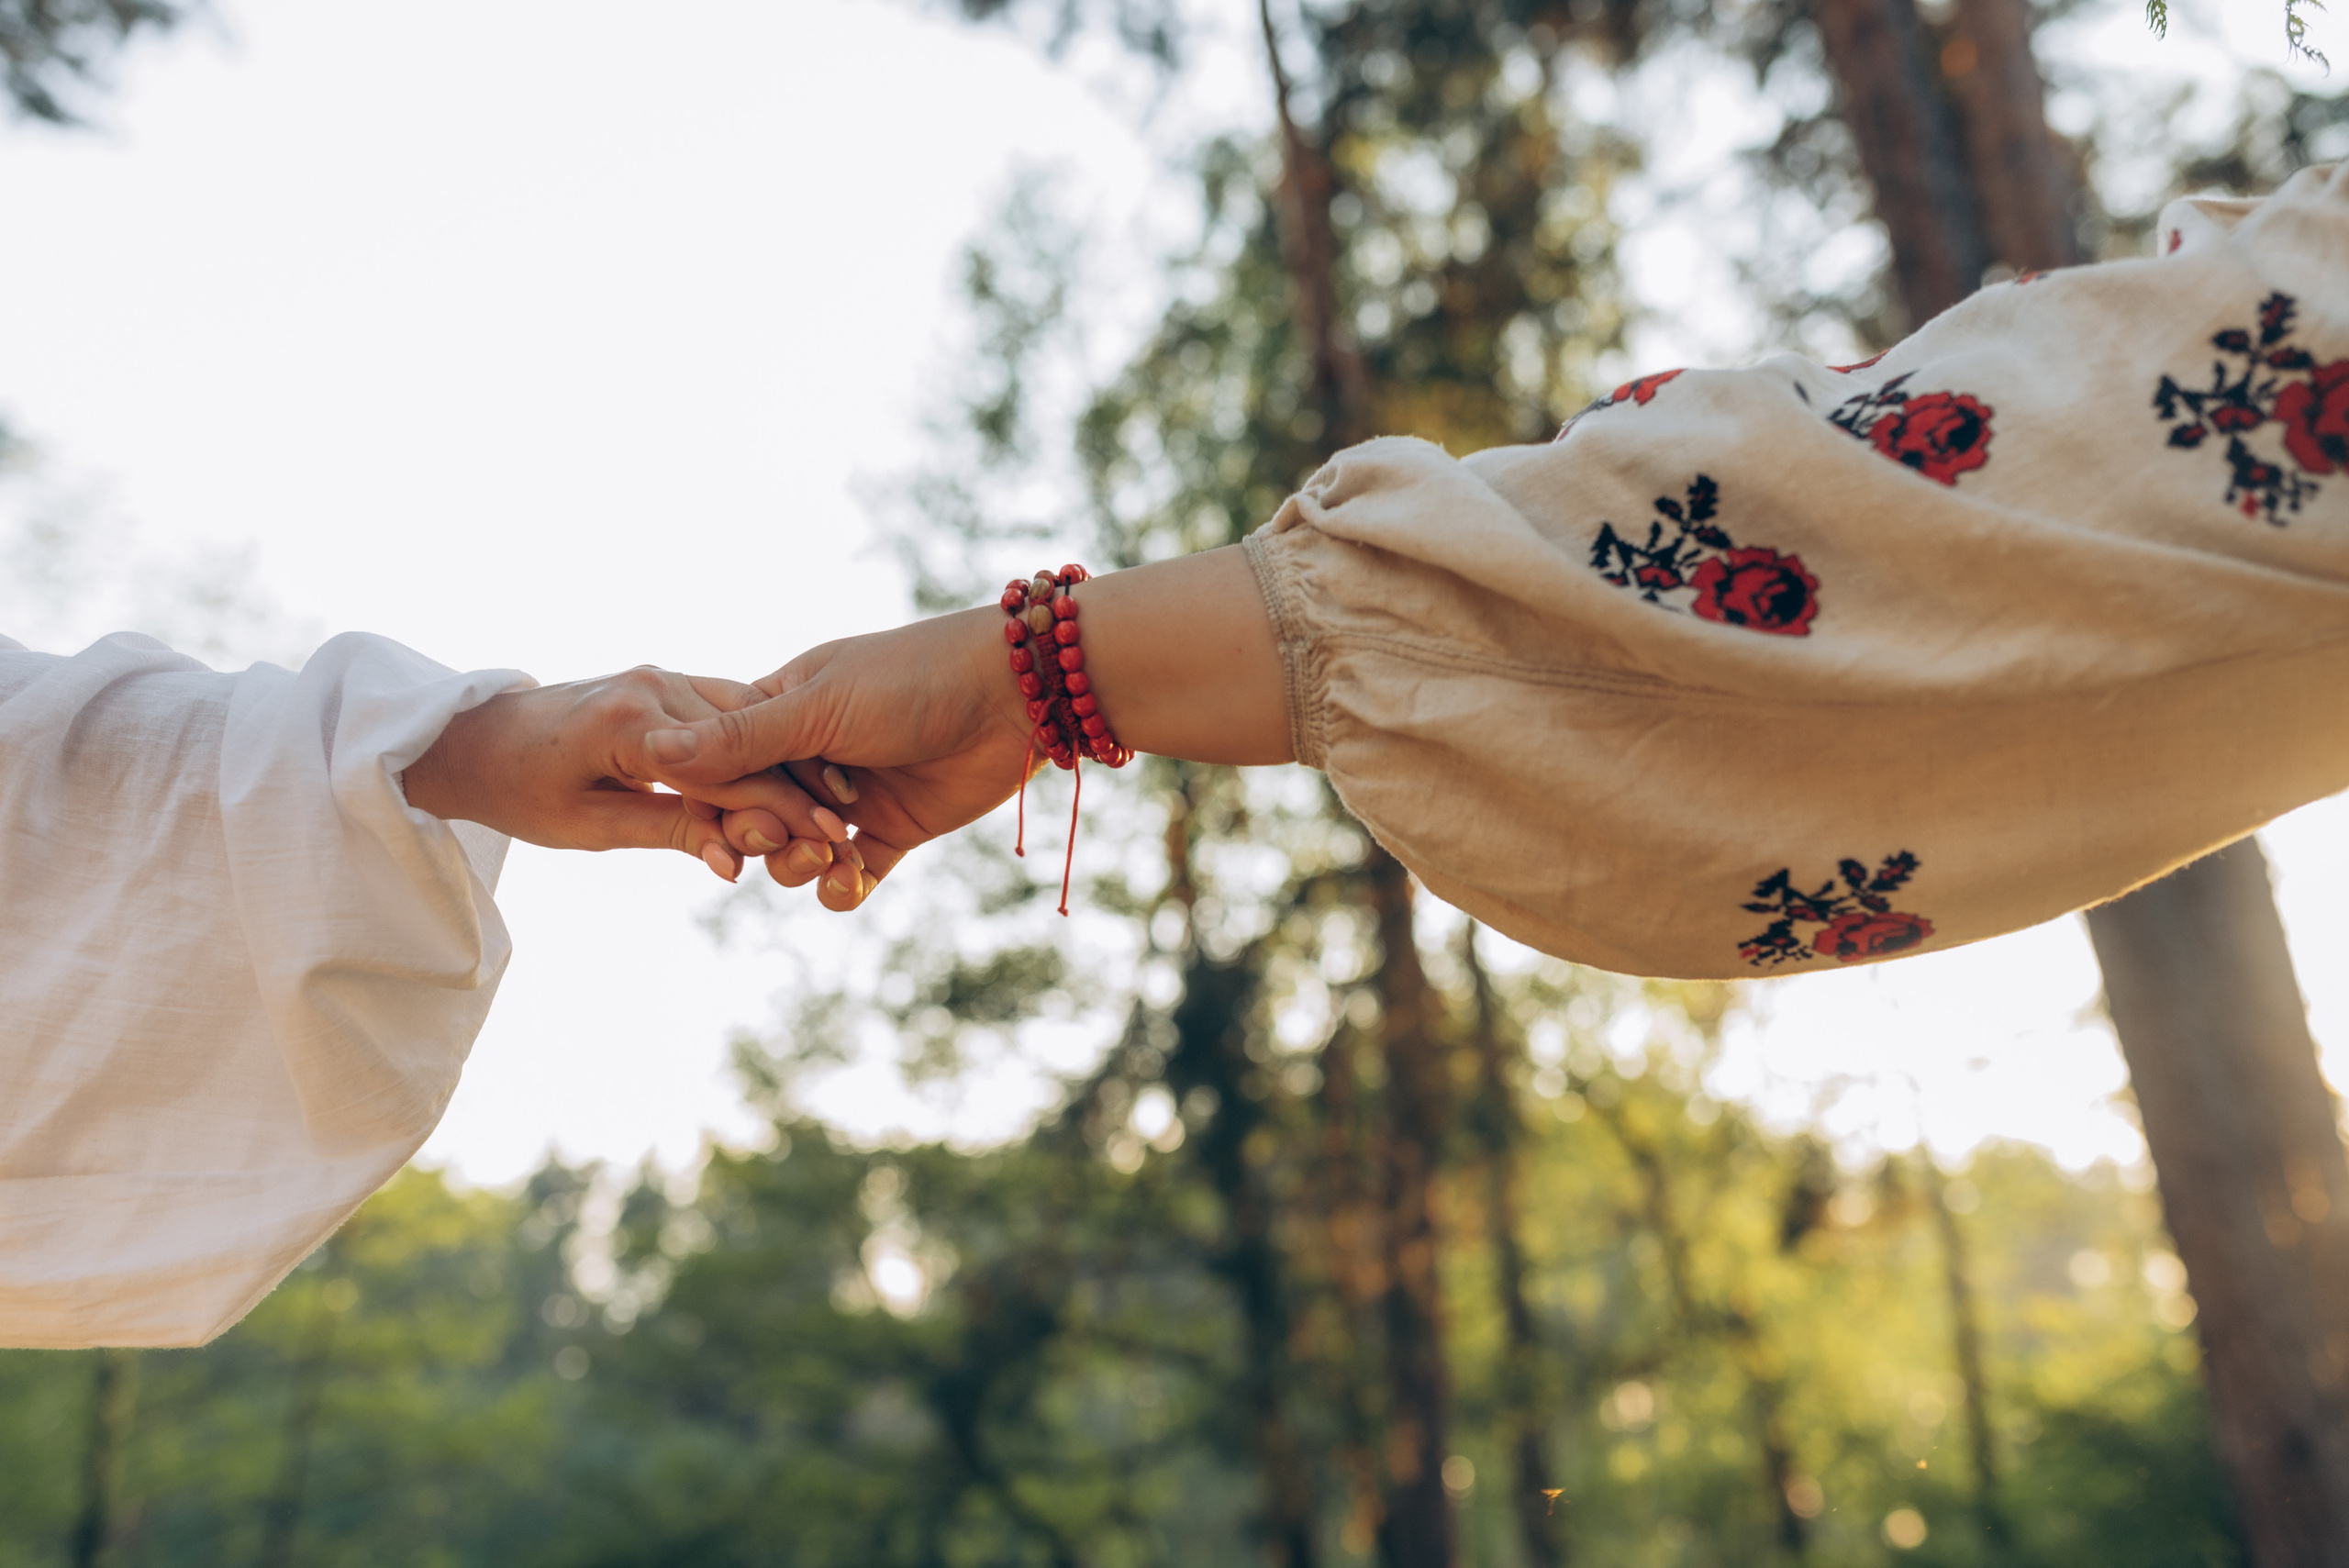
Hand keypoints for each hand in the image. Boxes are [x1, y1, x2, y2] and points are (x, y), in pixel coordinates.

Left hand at [402, 667, 853, 880]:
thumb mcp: (591, 826)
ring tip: (830, 807)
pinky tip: (794, 774)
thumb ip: (671, 831)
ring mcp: (662, 677)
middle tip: (843, 832)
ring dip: (790, 763)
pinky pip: (731, 709)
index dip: (783, 812)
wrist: (475, 738)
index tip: (830, 842)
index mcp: (630, 724)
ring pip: (751, 719)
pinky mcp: (666, 682)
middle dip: (800, 788)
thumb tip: (737, 862)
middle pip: (752, 740)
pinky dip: (764, 743)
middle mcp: (654, 686)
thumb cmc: (521, 791)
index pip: (727, 774)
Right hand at [639, 608, 1035, 909]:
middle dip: (762, 838)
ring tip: (830, 856)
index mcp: (780, 711)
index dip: (714, 802)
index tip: (716, 825)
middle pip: (754, 818)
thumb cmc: (914, 678)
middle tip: (792, 837)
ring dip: (801, 865)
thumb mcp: (820, 707)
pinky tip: (850, 883)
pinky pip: (850, 876)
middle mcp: (809, 756)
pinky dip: (841, 888)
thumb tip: (650, 750)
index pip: (720, 768)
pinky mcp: (895, 830)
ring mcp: (850, 797)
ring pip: (796, 852)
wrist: (1013, 694)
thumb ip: (740, 739)